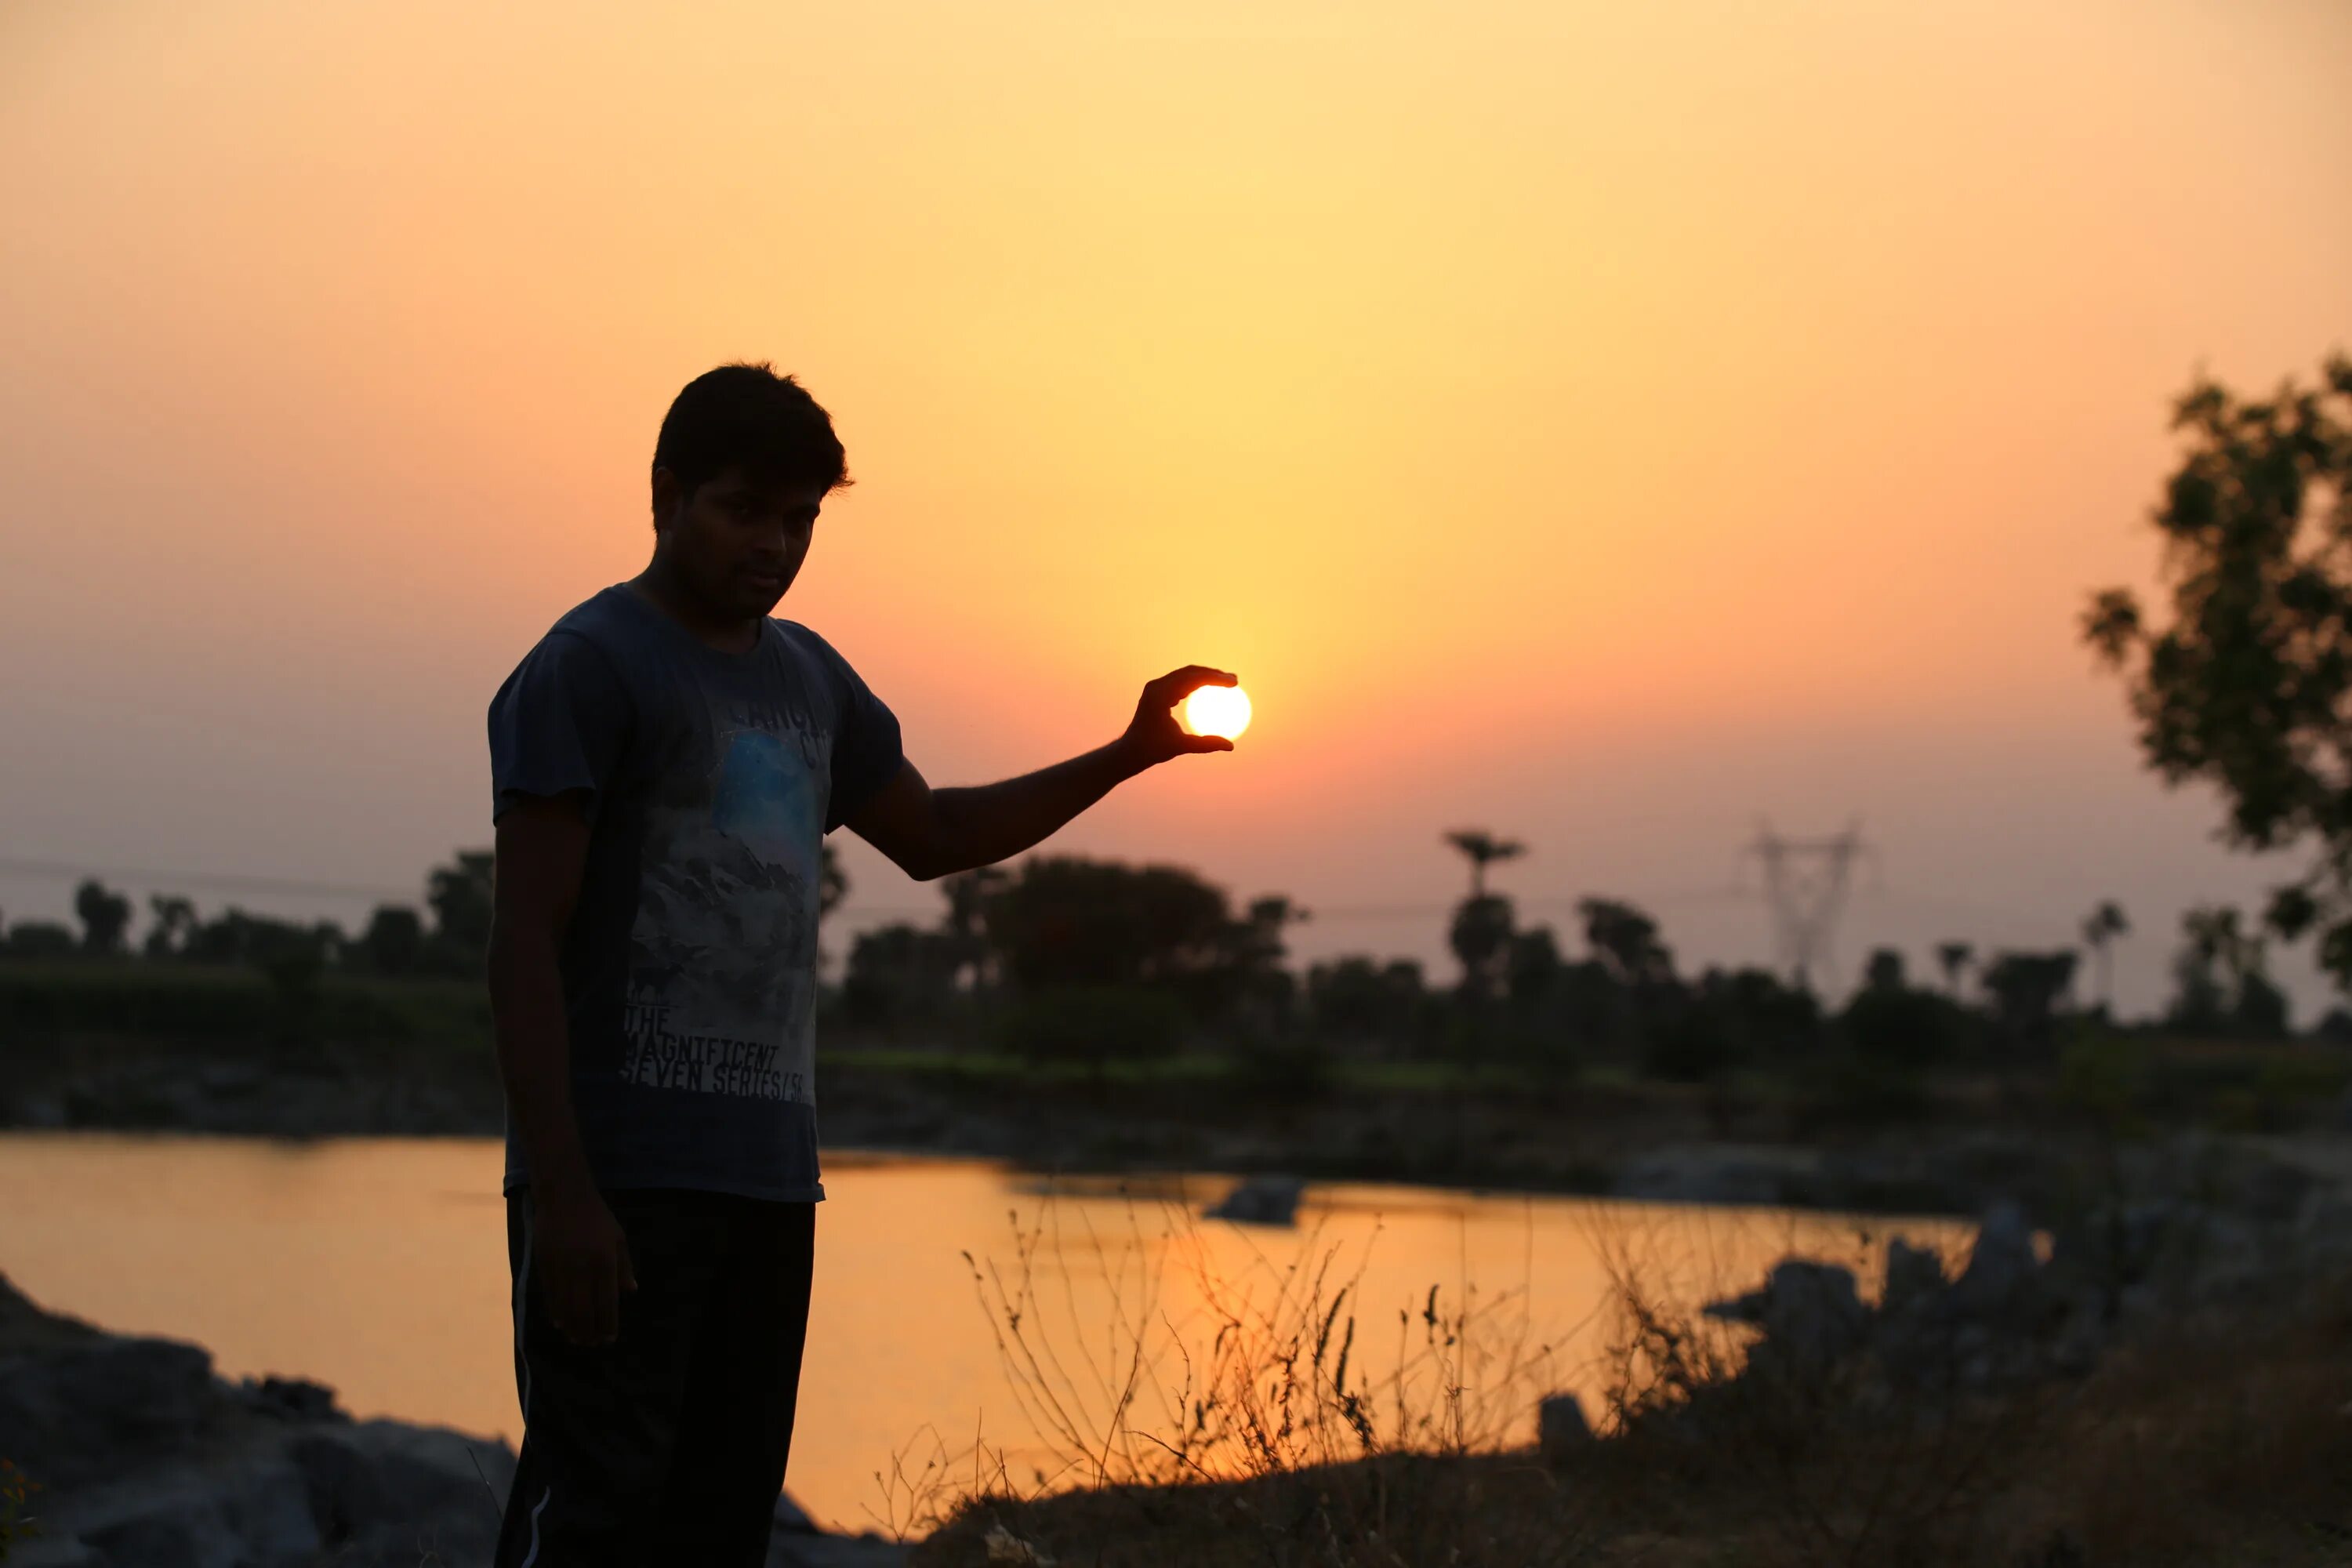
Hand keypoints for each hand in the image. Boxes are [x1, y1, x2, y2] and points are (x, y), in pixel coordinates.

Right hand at [531, 1182, 637, 1345]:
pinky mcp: (544, 1265)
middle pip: (585, 1310)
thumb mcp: (618, 1238)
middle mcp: (582, 1268)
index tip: (609, 1338)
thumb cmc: (596, 1217)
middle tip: (592, 1343)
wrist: (563, 1197)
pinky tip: (561, 1323)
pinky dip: (556, 1312)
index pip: (607, 1302)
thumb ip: (624, 1267)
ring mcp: (561, 1268)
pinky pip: (550, 1296)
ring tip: (577, 1339)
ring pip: (566, 1307)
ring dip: (572, 1327)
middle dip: (589, 1331)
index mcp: (604, 1261)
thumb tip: (630, 1292)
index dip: (608, 1323)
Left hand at [1118, 665, 1238, 769]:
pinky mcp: (1157, 692)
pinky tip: (1210, 690)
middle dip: (1214, 673)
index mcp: (1160, 695)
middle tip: (1234, 680)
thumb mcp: (1180, 747)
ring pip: (1186, 674)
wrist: (1130, 750)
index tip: (1233, 683)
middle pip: (1190, 672)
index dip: (1215, 678)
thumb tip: (1231, 746)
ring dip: (1206, 676)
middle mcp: (1157, 686)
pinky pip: (1181, 682)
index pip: (1192, 678)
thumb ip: (1205, 745)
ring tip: (1227, 683)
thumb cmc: (1152, 749)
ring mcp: (1156, 687)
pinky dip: (1197, 683)